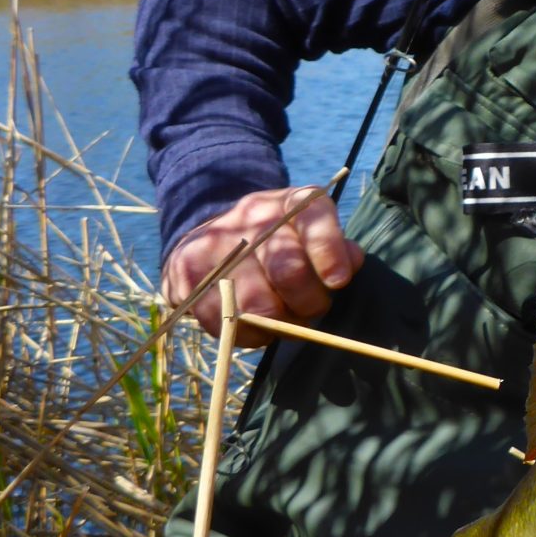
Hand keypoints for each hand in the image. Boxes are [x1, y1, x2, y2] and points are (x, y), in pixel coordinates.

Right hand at [162, 187, 363, 345]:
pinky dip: (248, 333)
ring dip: (279, 324)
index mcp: (289, 203)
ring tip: (283, 319)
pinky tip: (256, 324)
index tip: (338, 281)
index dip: (328, 252)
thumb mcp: (311, 232)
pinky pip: (225, 322)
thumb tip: (350, 263)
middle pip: (288, 270)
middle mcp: (251, 217)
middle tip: (312, 309)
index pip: (313, 219)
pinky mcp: (186, 274)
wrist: (216, 233)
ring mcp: (213, 243)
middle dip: (309, 302)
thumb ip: (334, 246)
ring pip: (257, 305)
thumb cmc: (280, 240)